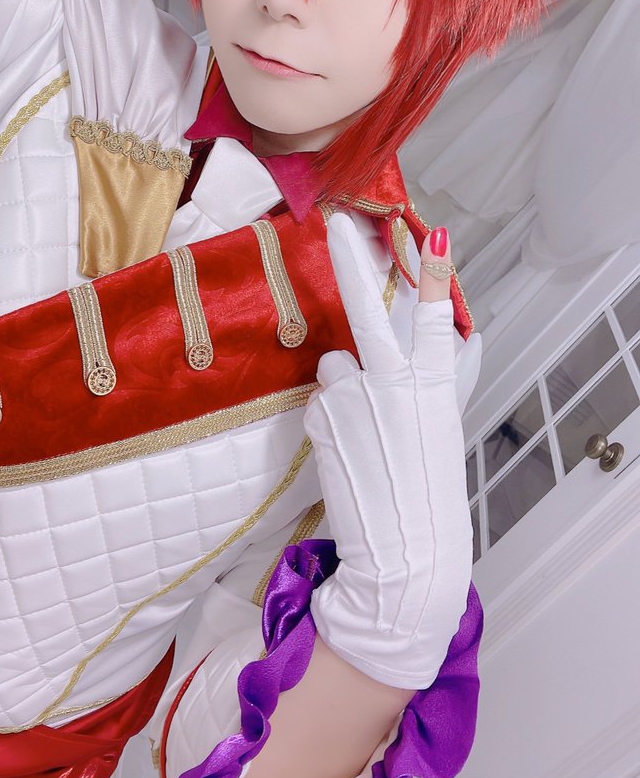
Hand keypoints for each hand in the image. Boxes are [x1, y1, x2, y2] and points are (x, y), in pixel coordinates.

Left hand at [303, 214, 473, 689]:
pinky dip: (328, 417)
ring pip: (335, 366)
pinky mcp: (319, 422)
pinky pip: (319, 400)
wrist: (402, 554)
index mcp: (431, 388)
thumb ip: (441, 378)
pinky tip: (349, 449)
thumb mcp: (444, 428)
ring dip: (343, 387)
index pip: (434, 322)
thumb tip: (458, 335)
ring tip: (365, 431)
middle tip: (338, 223)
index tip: (435, 236)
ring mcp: (351, 403)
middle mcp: (390, 387)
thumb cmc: (428, 489)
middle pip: (368, 312)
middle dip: (352, 260)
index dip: (434, 277)